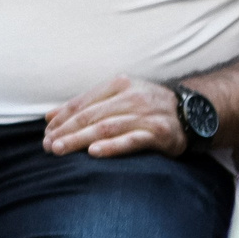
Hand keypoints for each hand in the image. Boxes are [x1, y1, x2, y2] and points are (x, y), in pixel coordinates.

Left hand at [43, 75, 184, 158]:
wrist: (192, 113)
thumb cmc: (146, 106)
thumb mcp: (117, 97)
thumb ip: (85, 105)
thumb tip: (49, 117)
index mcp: (119, 85)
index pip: (82, 103)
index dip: (61, 119)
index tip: (46, 133)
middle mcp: (132, 97)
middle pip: (90, 116)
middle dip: (65, 131)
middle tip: (47, 145)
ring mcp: (146, 115)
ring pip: (106, 128)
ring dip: (79, 140)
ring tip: (60, 149)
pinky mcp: (159, 133)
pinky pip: (131, 140)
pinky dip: (112, 146)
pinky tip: (93, 152)